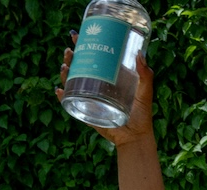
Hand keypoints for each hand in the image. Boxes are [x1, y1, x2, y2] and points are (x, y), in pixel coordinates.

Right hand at [56, 31, 155, 145]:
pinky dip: (62, 96)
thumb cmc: (142, 114)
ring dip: (64, 73)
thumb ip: (146, 74)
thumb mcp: (145, 91)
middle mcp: (96, 86)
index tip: (76, 35)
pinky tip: (60, 90)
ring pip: (71, 82)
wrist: (136, 136)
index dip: (83, 46)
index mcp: (108, 77)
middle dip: (71, 58)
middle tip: (70, 51)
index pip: (93, 57)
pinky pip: (69, 103)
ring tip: (65, 66)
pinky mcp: (86, 112)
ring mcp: (89, 98)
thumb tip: (139, 54)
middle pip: (78, 67)